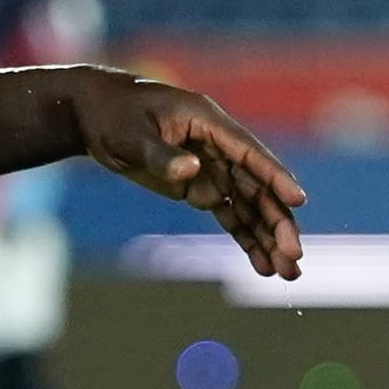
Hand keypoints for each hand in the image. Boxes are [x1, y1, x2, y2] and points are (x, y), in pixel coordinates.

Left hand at [67, 71, 306, 281]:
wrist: (90, 114)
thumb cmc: (110, 115)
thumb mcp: (129, 135)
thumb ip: (161, 155)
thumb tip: (192, 172)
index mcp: (207, 121)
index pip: (249, 153)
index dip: (275, 176)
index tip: (298, 200)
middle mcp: (218, 145)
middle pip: (257, 187)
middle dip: (277, 222)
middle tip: (294, 257)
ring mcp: (211, 167)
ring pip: (249, 206)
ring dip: (268, 238)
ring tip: (287, 274)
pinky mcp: (200, 185)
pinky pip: (230, 214)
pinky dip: (245, 237)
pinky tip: (262, 265)